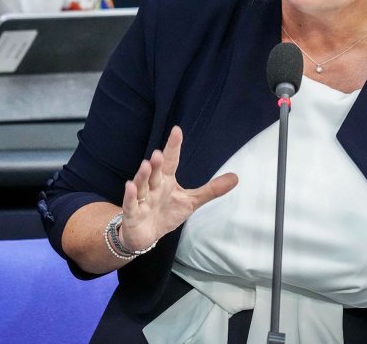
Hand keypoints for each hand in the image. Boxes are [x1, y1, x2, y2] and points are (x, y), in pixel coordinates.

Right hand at [118, 126, 237, 251]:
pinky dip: (130, 196)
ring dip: (143, 175)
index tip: (177, 130)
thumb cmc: (166, 213)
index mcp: (166, 181)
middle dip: (157, 163)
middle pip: (155, 172)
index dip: (173, 146)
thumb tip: (236, 177)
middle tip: (159, 153)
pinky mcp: (133, 213)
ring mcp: (141, 199)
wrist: (145, 235)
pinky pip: (131, 204)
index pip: (171, 160)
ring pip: (141, 185)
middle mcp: (153, 186)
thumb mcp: (191, 201)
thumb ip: (211, 190)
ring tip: (146, 165)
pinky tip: (130, 187)